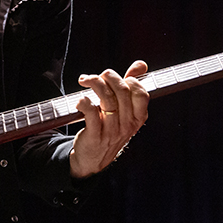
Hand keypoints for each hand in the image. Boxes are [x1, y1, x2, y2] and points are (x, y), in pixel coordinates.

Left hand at [69, 60, 148, 178]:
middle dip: (109, 77)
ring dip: (95, 83)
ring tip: (85, 80)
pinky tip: (81, 99)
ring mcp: (111, 131)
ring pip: (107, 99)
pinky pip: (91, 113)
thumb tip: (141, 64)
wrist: (93, 158)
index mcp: (138, 117)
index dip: (130, 80)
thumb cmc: (110, 129)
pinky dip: (84, 102)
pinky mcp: (95, 135)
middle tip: (98, 76)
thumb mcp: (125, 110)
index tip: (119, 77)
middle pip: (122, 92)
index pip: (141, 94)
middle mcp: (127, 124)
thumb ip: (132, 85)